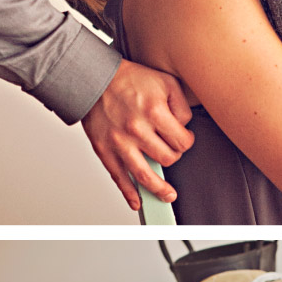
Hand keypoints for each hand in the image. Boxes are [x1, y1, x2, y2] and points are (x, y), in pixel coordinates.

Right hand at [82, 60, 194, 208]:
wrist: (95, 78)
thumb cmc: (130, 80)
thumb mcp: (164, 82)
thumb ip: (181, 106)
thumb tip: (185, 129)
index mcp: (154, 111)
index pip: (182, 142)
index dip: (186, 141)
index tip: (183, 139)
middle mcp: (136, 129)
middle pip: (168, 159)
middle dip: (174, 156)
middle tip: (170, 150)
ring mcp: (120, 143)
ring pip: (146, 176)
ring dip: (160, 190)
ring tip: (168, 195)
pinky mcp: (105, 151)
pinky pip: (119, 178)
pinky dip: (129, 194)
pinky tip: (138, 202)